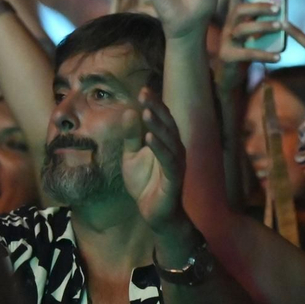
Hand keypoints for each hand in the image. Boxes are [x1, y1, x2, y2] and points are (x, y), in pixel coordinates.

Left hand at [121, 90, 186, 229]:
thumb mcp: (131, 157)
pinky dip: (159, 147)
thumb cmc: (145, 183)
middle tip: (145, 93)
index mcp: (166, 142)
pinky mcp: (174, 178)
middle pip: (168, 124)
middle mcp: (175, 149)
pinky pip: (168, 160)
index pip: (161, 118)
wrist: (153, 213)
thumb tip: (128, 112)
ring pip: (169, 139)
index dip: (153, 104)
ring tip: (146, 111)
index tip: (142, 89)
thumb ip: (131, 137)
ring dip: (158, 125)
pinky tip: (149, 137)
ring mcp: (176, 163)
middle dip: (156, 108)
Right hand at [219, 0, 282, 67]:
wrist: (228, 77)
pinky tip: (278, 57)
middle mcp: (227, 27)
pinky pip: (248, 54)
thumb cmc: (242, 52)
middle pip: (238, 10)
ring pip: (242, 29)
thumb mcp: (249, 34)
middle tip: (278, 7)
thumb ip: (257, 21)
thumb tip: (277, 7)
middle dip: (258, 6)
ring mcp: (226, 42)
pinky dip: (265, 55)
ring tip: (280, 26)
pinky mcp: (229, 57)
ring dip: (263, 26)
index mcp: (232, 18)